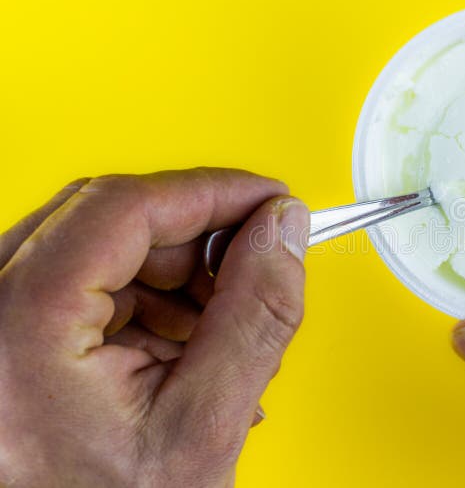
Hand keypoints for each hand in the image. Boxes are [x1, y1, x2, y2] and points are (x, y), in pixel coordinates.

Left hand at [0, 168, 308, 486]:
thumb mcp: (202, 426)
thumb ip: (254, 317)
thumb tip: (282, 233)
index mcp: (22, 325)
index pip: (125, 206)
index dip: (212, 192)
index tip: (270, 199)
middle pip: (114, 220)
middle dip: (202, 243)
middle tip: (259, 270)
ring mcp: (1, 317)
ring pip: (108, 246)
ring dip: (182, 277)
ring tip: (221, 336)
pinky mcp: (17, 329)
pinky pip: (94, 281)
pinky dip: (154, 301)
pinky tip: (185, 347)